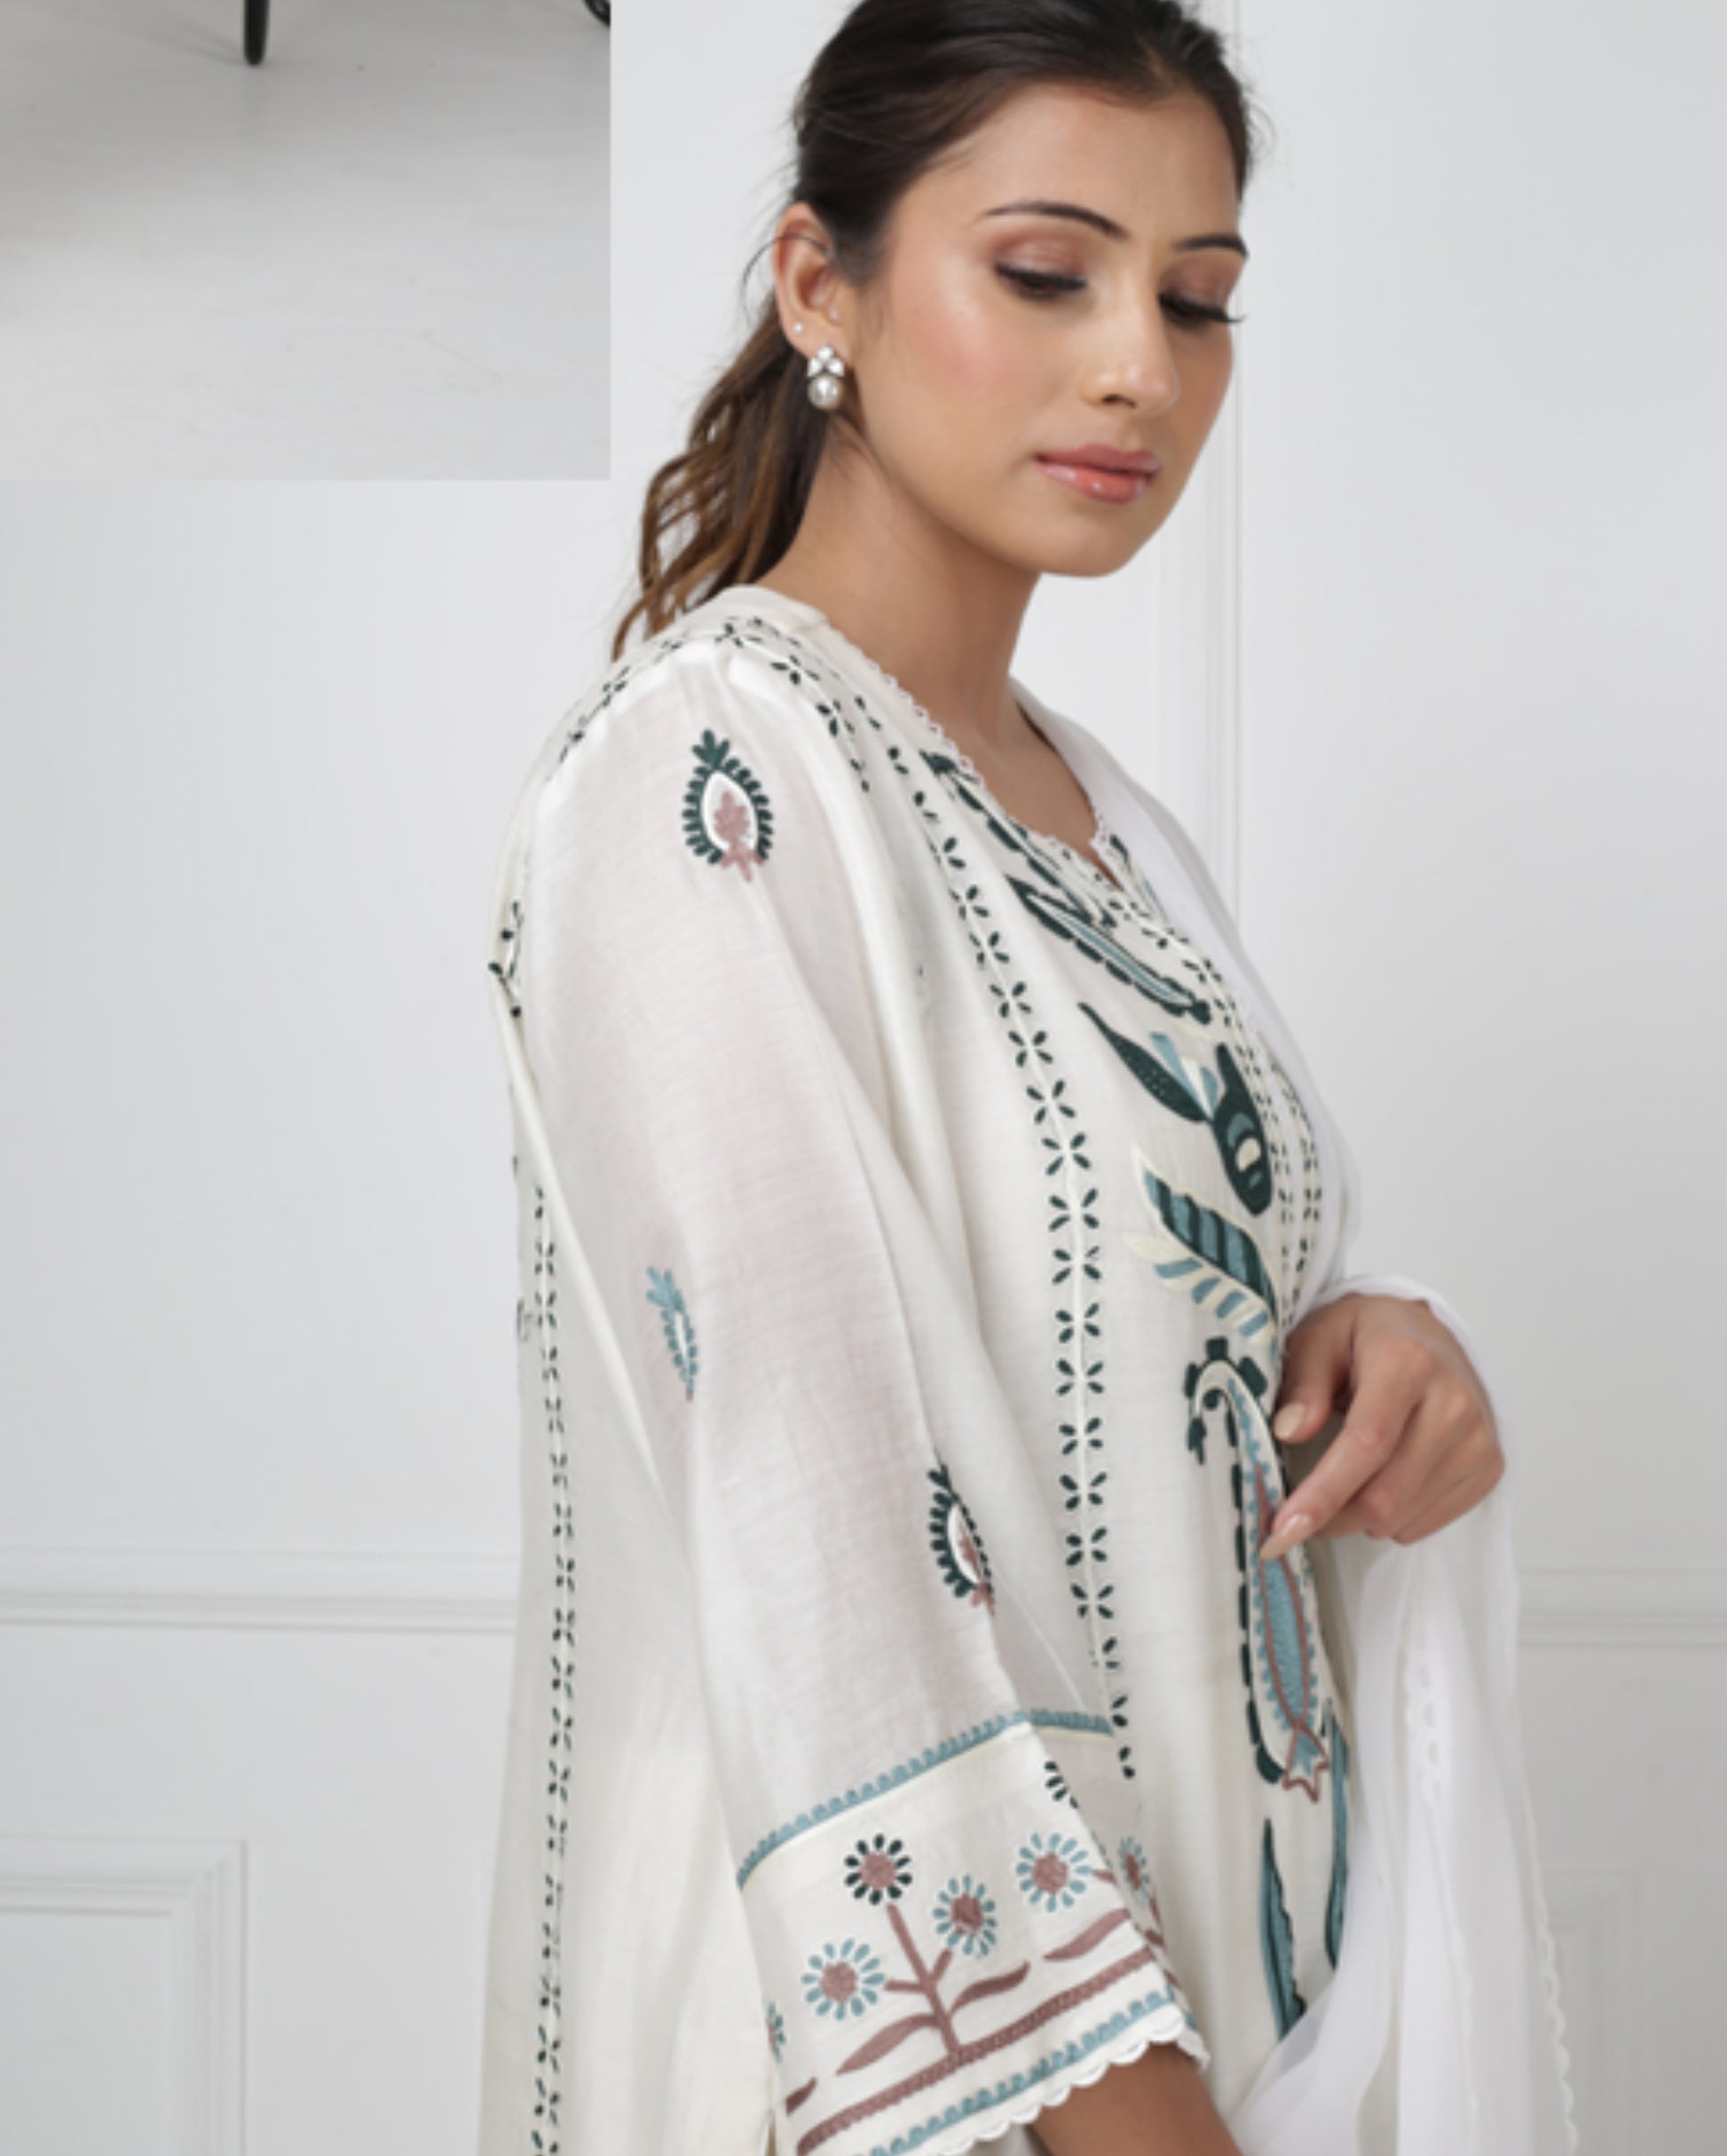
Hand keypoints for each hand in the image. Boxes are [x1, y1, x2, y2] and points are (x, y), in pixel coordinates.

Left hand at [1257, 1293, 1504, 1564]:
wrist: (1428, 1335)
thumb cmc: (1364, 1338)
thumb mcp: (1319, 1338)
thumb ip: (1302, 1383)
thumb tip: (1289, 1431)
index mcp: (1407, 1362)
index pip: (1367, 1443)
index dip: (1323, 1493)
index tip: (1283, 1530)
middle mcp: (1454, 1401)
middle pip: (1384, 1493)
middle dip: (1330, 1517)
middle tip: (1294, 1516)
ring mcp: (1478, 1438)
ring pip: (1401, 1517)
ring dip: (1357, 1519)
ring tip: (1342, 1480)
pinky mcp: (1489, 1467)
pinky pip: (1426, 1523)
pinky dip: (1389, 1519)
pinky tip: (1379, 1481)